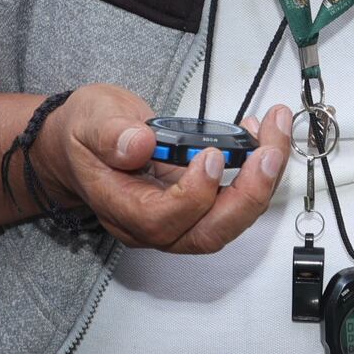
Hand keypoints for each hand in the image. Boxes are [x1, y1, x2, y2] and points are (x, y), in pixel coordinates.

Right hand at [36, 84, 293, 254]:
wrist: (80, 145)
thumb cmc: (84, 136)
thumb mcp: (88, 120)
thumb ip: (109, 134)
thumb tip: (139, 145)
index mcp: (120, 208)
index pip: (161, 220)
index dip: (193, 194)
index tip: (209, 155)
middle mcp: (152, 225)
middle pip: (207, 233)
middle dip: (247, 195)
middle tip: (268, 152)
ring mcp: (177, 219)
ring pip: (227, 221)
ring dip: (260, 183)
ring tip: (273, 136)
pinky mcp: (197, 206)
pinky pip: (232, 203)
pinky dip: (255, 175)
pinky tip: (261, 139)